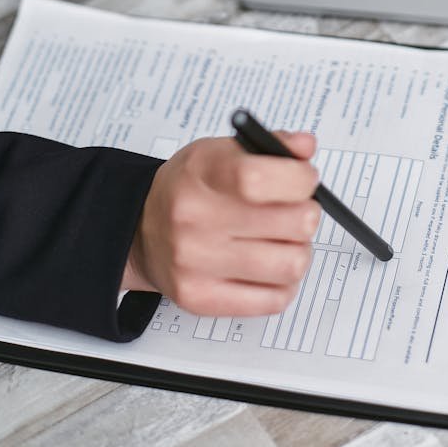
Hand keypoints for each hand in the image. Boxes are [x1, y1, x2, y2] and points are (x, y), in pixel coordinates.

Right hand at [122, 133, 320, 316]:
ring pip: (291, 265)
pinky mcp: (201, 299)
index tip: (304, 179)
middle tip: (295, 211)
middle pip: (293, 223)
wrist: (141, 228)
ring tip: (282, 241)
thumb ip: (271, 146)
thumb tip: (305, 147)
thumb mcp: (223, 151)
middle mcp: (196, 218)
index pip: (262, 177)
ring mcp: (196, 263)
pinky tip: (268, 268)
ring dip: (298, 251)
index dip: (300, 178)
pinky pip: (274, 300)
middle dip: (306, 215)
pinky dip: (283, 284)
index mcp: (204, 172)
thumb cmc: (191, 187)